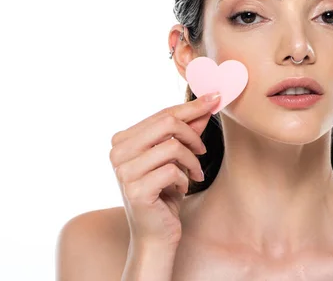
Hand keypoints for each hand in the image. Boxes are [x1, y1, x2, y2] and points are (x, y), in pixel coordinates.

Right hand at [109, 92, 220, 246]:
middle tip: (202, 151)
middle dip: (192, 135)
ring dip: (191, 161)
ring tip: (194, 173)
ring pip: (173, 146)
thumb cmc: (165, 193)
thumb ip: (187, 130)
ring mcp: (123, 171)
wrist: (156, 235)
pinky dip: (185, 178)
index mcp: (122, 140)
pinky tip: (181, 188)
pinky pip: (173, 170)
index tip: (215, 98)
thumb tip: (207, 103)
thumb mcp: (176, 157)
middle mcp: (117, 152)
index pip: (162, 114)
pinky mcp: (135, 189)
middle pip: (167, 123)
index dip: (191, 107)